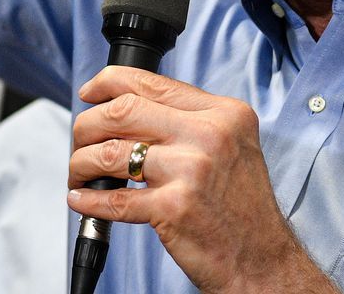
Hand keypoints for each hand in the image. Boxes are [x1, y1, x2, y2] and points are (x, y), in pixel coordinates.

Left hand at [68, 67, 329, 293]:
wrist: (264, 261)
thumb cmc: (243, 208)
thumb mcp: (231, 146)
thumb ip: (189, 122)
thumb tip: (127, 106)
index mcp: (223, 114)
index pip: (151, 82)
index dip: (108, 83)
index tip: (89, 93)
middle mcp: (209, 136)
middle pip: (122, 111)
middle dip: (87, 125)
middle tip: (81, 141)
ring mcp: (191, 171)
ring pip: (111, 152)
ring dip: (82, 162)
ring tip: (80, 173)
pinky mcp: (174, 209)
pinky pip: (114, 198)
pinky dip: (89, 199)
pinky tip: (81, 198)